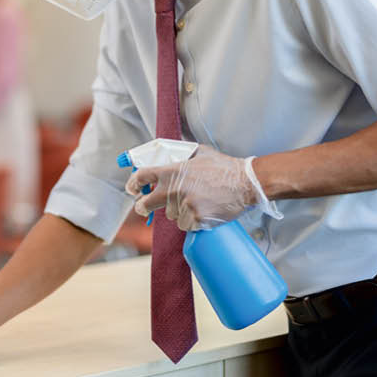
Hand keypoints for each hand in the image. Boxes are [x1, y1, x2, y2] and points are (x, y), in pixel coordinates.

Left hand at [126, 145, 260, 231]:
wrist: (244, 183)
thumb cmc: (223, 167)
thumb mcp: (198, 152)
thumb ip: (179, 154)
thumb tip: (166, 155)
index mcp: (172, 171)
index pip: (141, 177)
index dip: (132, 184)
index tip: (132, 189)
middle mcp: (174, 189)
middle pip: (146, 204)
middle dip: (142, 206)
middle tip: (144, 206)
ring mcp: (184, 206)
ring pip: (170, 216)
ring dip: (177, 212)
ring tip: (195, 201)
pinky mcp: (195, 219)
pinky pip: (185, 225)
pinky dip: (191, 221)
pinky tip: (202, 211)